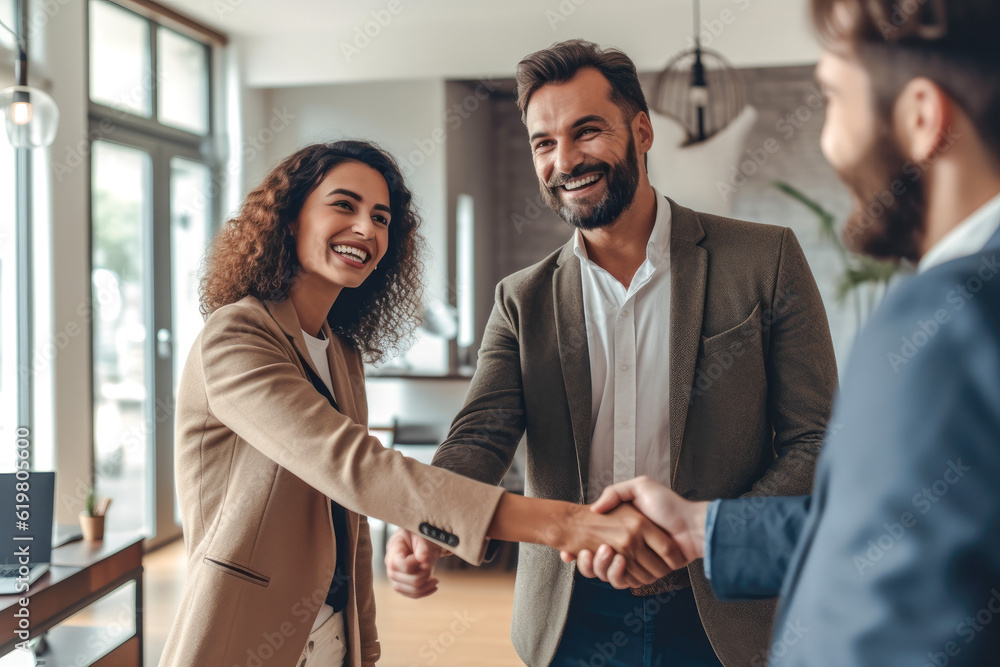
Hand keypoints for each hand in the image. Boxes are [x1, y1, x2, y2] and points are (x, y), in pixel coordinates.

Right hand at [384, 528, 441, 597]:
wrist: (418, 540)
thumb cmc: (420, 535)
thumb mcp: (422, 536)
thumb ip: (422, 546)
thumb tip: (422, 559)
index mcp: (394, 550)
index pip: (402, 564)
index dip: (416, 563)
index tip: (426, 557)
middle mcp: (391, 566)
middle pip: (406, 580)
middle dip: (423, 575)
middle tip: (431, 567)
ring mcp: (395, 578)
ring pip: (409, 591)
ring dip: (425, 587)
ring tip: (436, 580)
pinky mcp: (402, 585)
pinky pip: (412, 595)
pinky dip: (424, 593)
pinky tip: (433, 587)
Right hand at [561, 477, 709, 586]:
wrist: (692, 525)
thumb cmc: (669, 504)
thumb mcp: (640, 487)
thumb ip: (616, 492)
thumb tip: (594, 510)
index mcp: (622, 530)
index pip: (593, 543)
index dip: (580, 548)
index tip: (568, 549)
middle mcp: (627, 548)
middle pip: (597, 562)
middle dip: (586, 562)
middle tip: (579, 553)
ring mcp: (636, 562)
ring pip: (607, 574)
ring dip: (599, 568)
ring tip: (601, 553)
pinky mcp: (646, 574)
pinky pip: (624, 581)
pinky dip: (617, 575)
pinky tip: (617, 561)